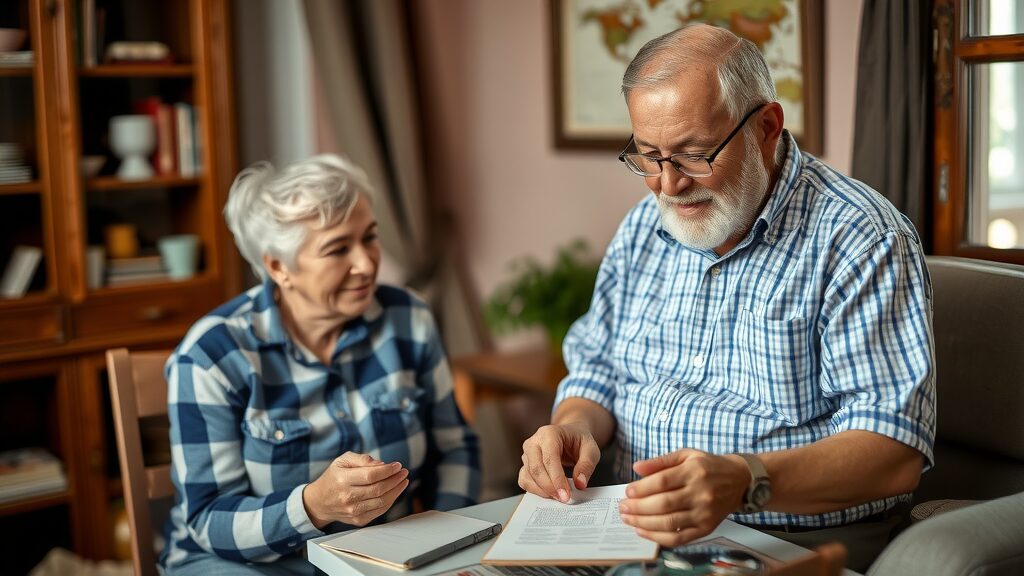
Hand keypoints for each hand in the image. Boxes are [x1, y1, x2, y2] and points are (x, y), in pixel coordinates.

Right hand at [303, 452, 408, 527]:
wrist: (319, 502)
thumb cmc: (334, 477)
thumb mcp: (343, 461)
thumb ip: (362, 459)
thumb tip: (382, 464)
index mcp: (342, 480)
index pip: (371, 475)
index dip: (387, 470)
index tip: (398, 465)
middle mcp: (347, 497)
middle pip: (378, 489)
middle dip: (395, 479)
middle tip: (404, 472)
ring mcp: (353, 511)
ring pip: (382, 501)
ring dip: (396, 490)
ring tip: (403, 480)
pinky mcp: (358, 520)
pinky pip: (380, 511)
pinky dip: (390, 500)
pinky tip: (395, 491)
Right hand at [518, 422, 600, 502]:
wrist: (570, 435)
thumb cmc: (579, 440)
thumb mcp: (591, 449)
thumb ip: (587, 465)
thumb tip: (579, 484)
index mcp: (549, 433)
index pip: (549, 459)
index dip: (557, 479)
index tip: (566, 495)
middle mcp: (534, 442)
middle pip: (536, 469)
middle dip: (549, 487)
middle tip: (564, 499)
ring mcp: (527, 453)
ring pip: (528, 476)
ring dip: (542, 491)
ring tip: (559, 496)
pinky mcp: (525, 464)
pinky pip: (525, 481)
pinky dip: (536, 490)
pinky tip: (550, 493)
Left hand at [618, 449, 748, 545]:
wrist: (739, 481)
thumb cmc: (708, 466)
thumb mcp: (686, 455)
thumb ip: (660, 461)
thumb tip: (637, 468)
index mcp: (694, 472)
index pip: (662, 482)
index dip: (642, 488)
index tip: (627, 491)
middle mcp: (700, 493)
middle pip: (663, 504)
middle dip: (638, 507)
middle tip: (622, 507)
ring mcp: (704, 513)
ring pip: (668, 522)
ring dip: (643, 523)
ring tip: (628, 519)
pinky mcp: (706, 528)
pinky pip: (678, 537)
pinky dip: (658, 537)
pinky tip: (643, 531)